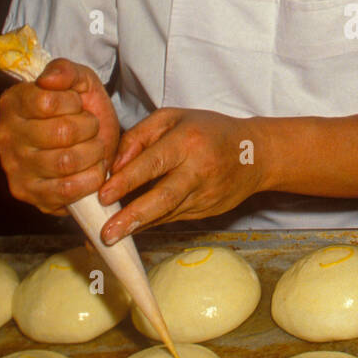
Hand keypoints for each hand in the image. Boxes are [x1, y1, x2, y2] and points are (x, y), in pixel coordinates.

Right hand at [0, 59, 120, 214]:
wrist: (85, 141)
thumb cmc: (79, 109)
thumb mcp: (78, 81)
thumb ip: (66, 71)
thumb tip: (48, 80)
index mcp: (13, 103)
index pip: (48, 102)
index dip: (74, 104)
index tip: (77, 105)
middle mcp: (7, 136)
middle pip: (62, 133)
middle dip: (89, 128)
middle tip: (91, 127)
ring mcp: (15, 167)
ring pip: (67, 162)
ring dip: (93, 153)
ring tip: (93, 147)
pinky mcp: (29, 193)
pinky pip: (67, 190)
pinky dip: (91, 178)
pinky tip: (92, 168)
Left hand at [97, 108, 262, 240]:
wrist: (254, 155)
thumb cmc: (208, 131)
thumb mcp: (173, 118)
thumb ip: (139, 136)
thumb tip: (113, 165)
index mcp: (188, 142)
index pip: (154, 163)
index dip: (127, 180)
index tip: (103, 195)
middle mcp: (198, 170)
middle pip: (164, 197)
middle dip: (133, 217)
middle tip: (106, 234)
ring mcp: (204, 195)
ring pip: (166, 214)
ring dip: (137, 227)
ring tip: (110, 240)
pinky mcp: (205, 211)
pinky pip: (172, 218)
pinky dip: (149, 225)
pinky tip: (129, 232)